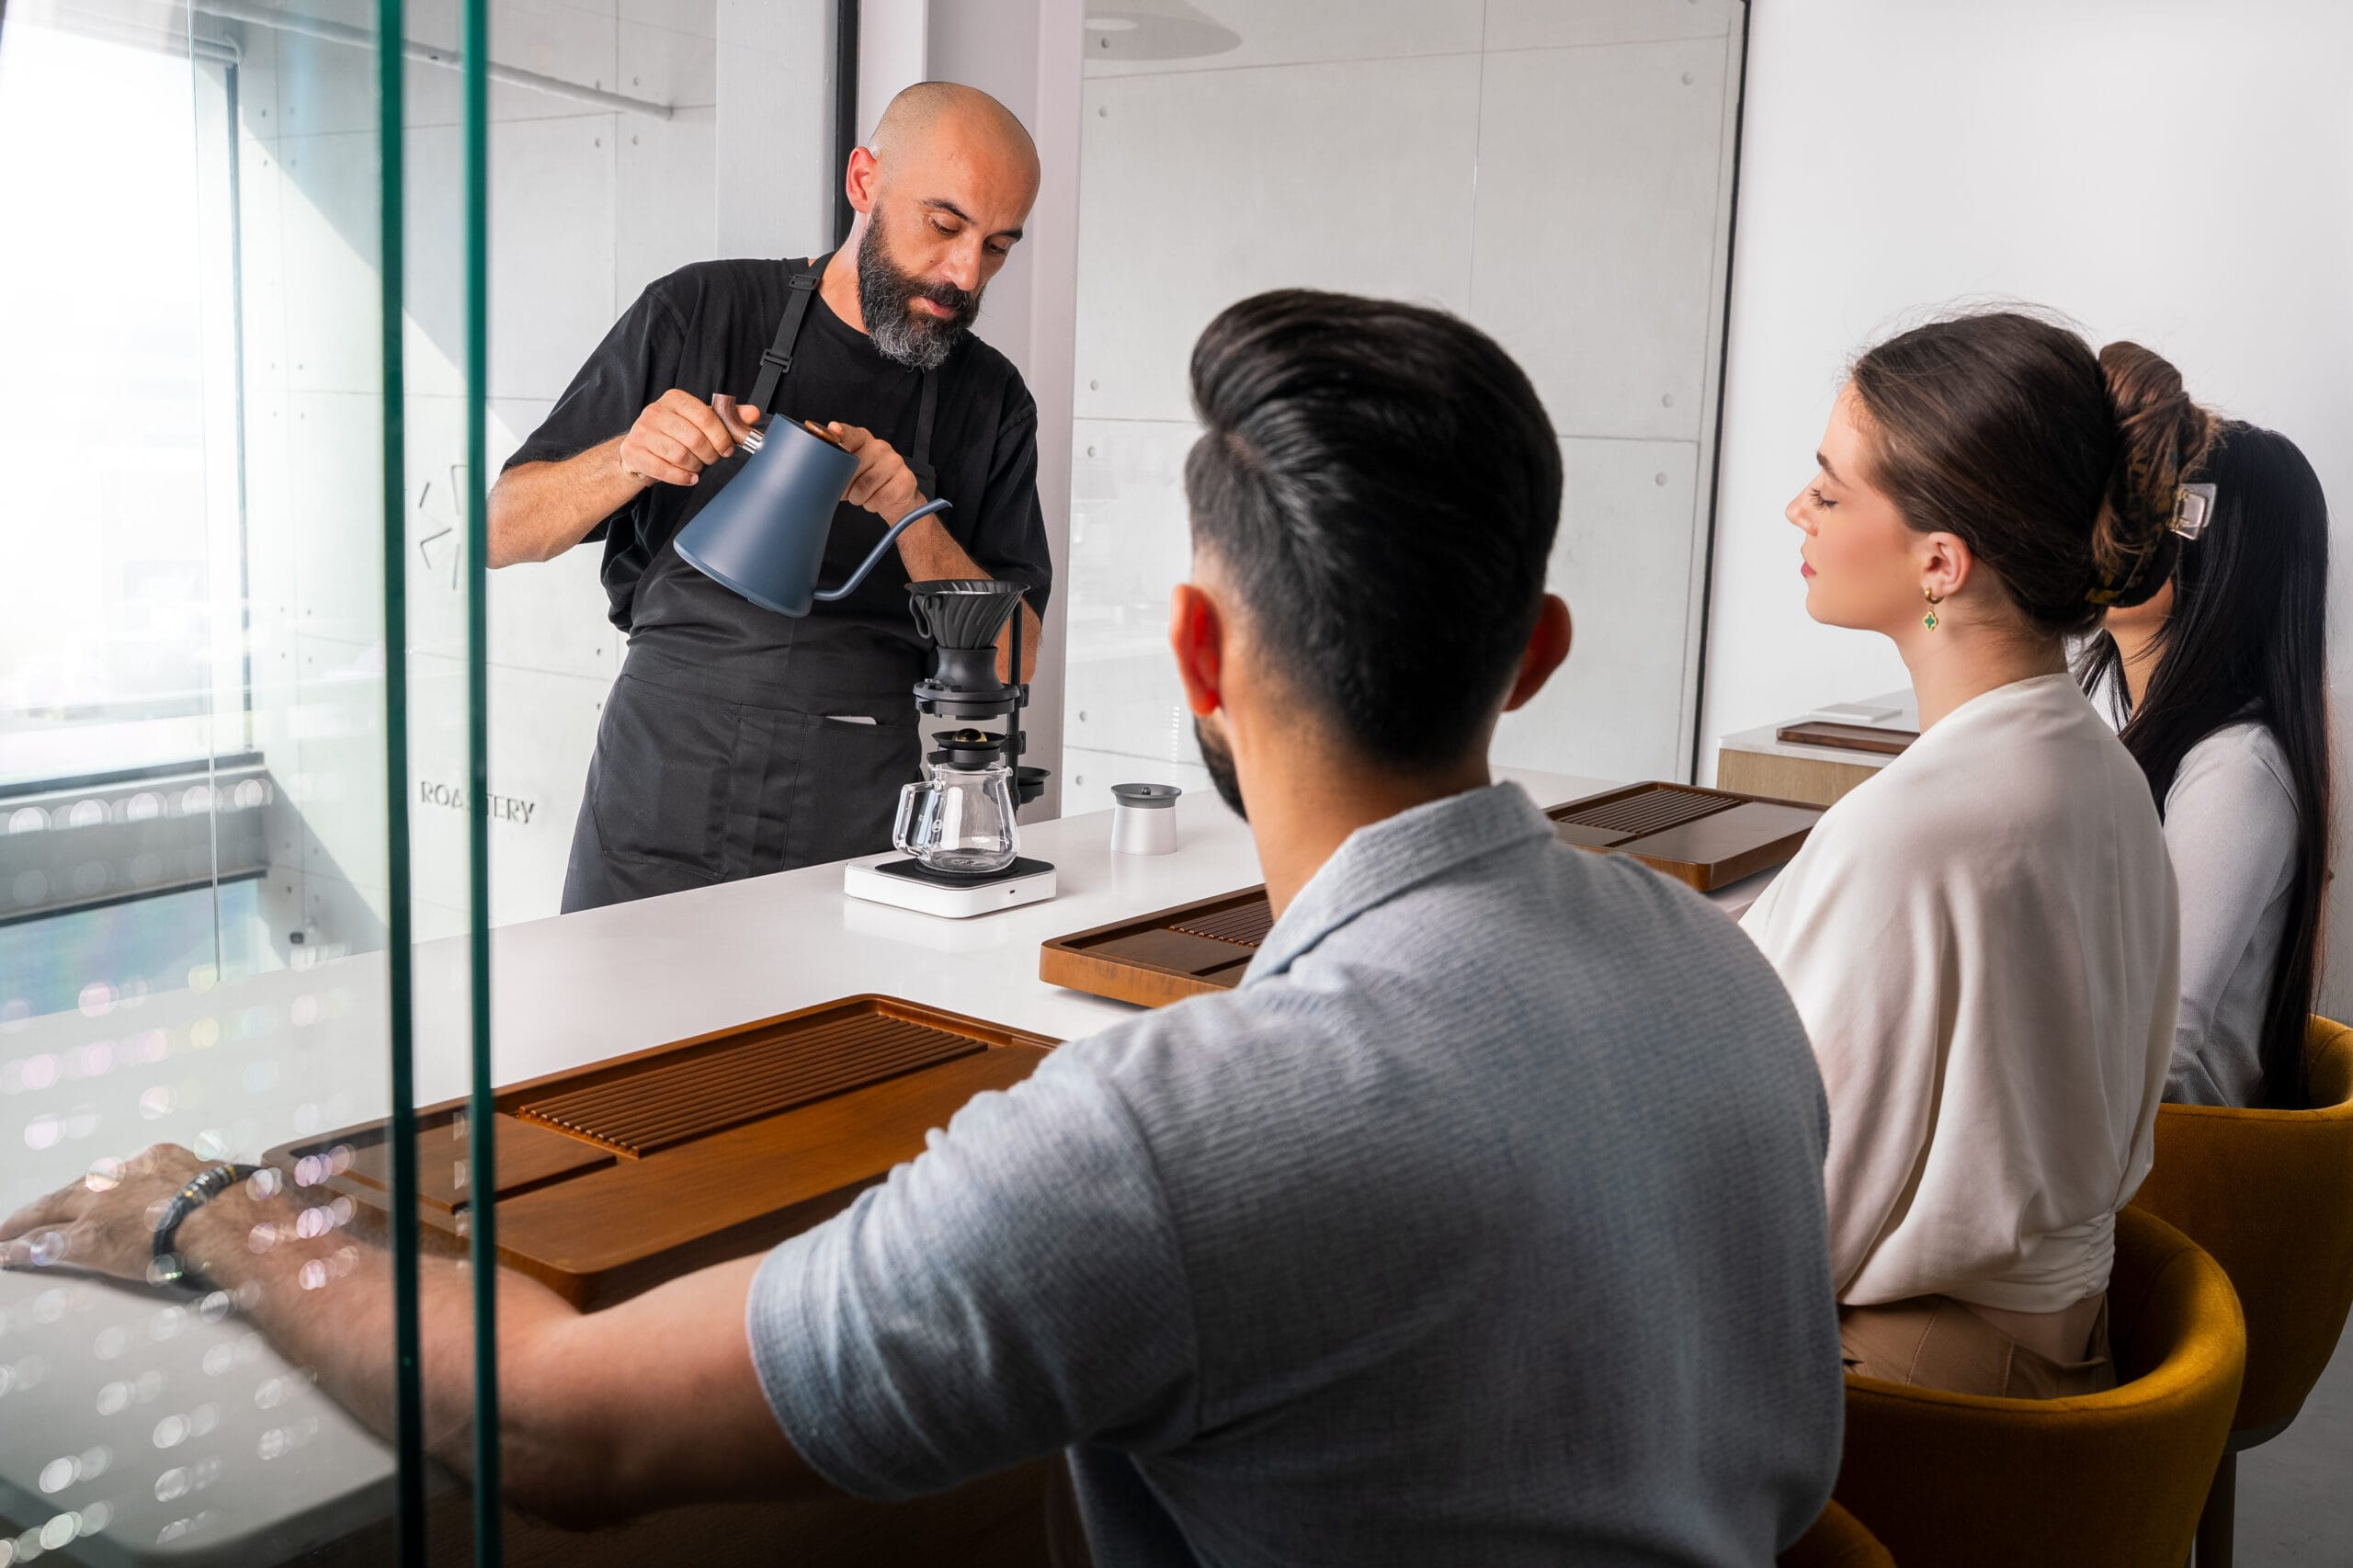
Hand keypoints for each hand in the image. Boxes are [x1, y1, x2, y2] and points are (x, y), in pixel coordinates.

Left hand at [0, 1143, 224, 1284]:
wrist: (223, 1217)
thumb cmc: (235, 1203)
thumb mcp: (232, 1184)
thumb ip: (223, 1190)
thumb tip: (245, 1196)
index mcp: (160, 1160)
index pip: (120, 1175)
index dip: (104, 1188)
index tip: (99, 1194)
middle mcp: (124, 1179)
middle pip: (76, 1188)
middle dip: (52, 1202)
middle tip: (29, 1212)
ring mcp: (102, 1208)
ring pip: (52, 1212)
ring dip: (26, 1223)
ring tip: (7, 1231)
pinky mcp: (89, 1239)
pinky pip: (44, 1245)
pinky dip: (19, 1249)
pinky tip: (4, 1253)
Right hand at [618, 390, 759, 488]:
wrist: (640, 448)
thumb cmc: (674, 434)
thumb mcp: (700, 422)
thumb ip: (727, 418)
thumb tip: (753, 414)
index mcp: (675, 399)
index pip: (706, 416)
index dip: (721, 437)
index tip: (727, 448)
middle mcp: (655, 411)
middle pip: (694, 438)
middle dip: (710, 455)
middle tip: (711, 459)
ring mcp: (642, 431)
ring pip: (680, 455)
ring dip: (695, 466)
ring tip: (697, 465)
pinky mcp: (634, 452)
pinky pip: (663, 470)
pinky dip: (682, 478)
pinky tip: (690, 477)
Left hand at [821, 422, 924, 521]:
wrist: (896, 497)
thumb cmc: (866, 482)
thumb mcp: (848, 470)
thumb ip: (835, 465)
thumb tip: (816, 472)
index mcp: (862, 439)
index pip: (850, 434)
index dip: (840, 433)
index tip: (832, 430)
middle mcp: (880, 446)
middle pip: (852, 466)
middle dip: (844, 485)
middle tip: (847, 490)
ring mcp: (895, 462)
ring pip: (864, 486)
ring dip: (858, 498)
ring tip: (862, 495)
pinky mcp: (905, 479)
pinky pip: (879, 498)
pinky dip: (872, 505)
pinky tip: (876, 499)